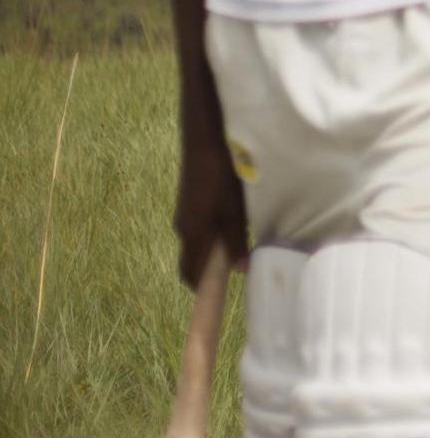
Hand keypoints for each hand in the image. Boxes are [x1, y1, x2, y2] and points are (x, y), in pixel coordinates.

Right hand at [172, 140, 248, 289]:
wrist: (204, 140)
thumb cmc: (221, 176)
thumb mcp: (233, 211)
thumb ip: (235, 240)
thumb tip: (238, 270)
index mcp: (191, 233)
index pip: (189, 272)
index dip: (201, 287)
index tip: (216, 297)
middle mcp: (183, 226)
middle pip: (193, 258)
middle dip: (209, 270)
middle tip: (234, 273)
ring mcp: (185, 212)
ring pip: (198, 241)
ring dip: (214, 250)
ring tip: (239, 250)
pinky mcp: (191, 200)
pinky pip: (200, 226)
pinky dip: (214, 234)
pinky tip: (234, 225)